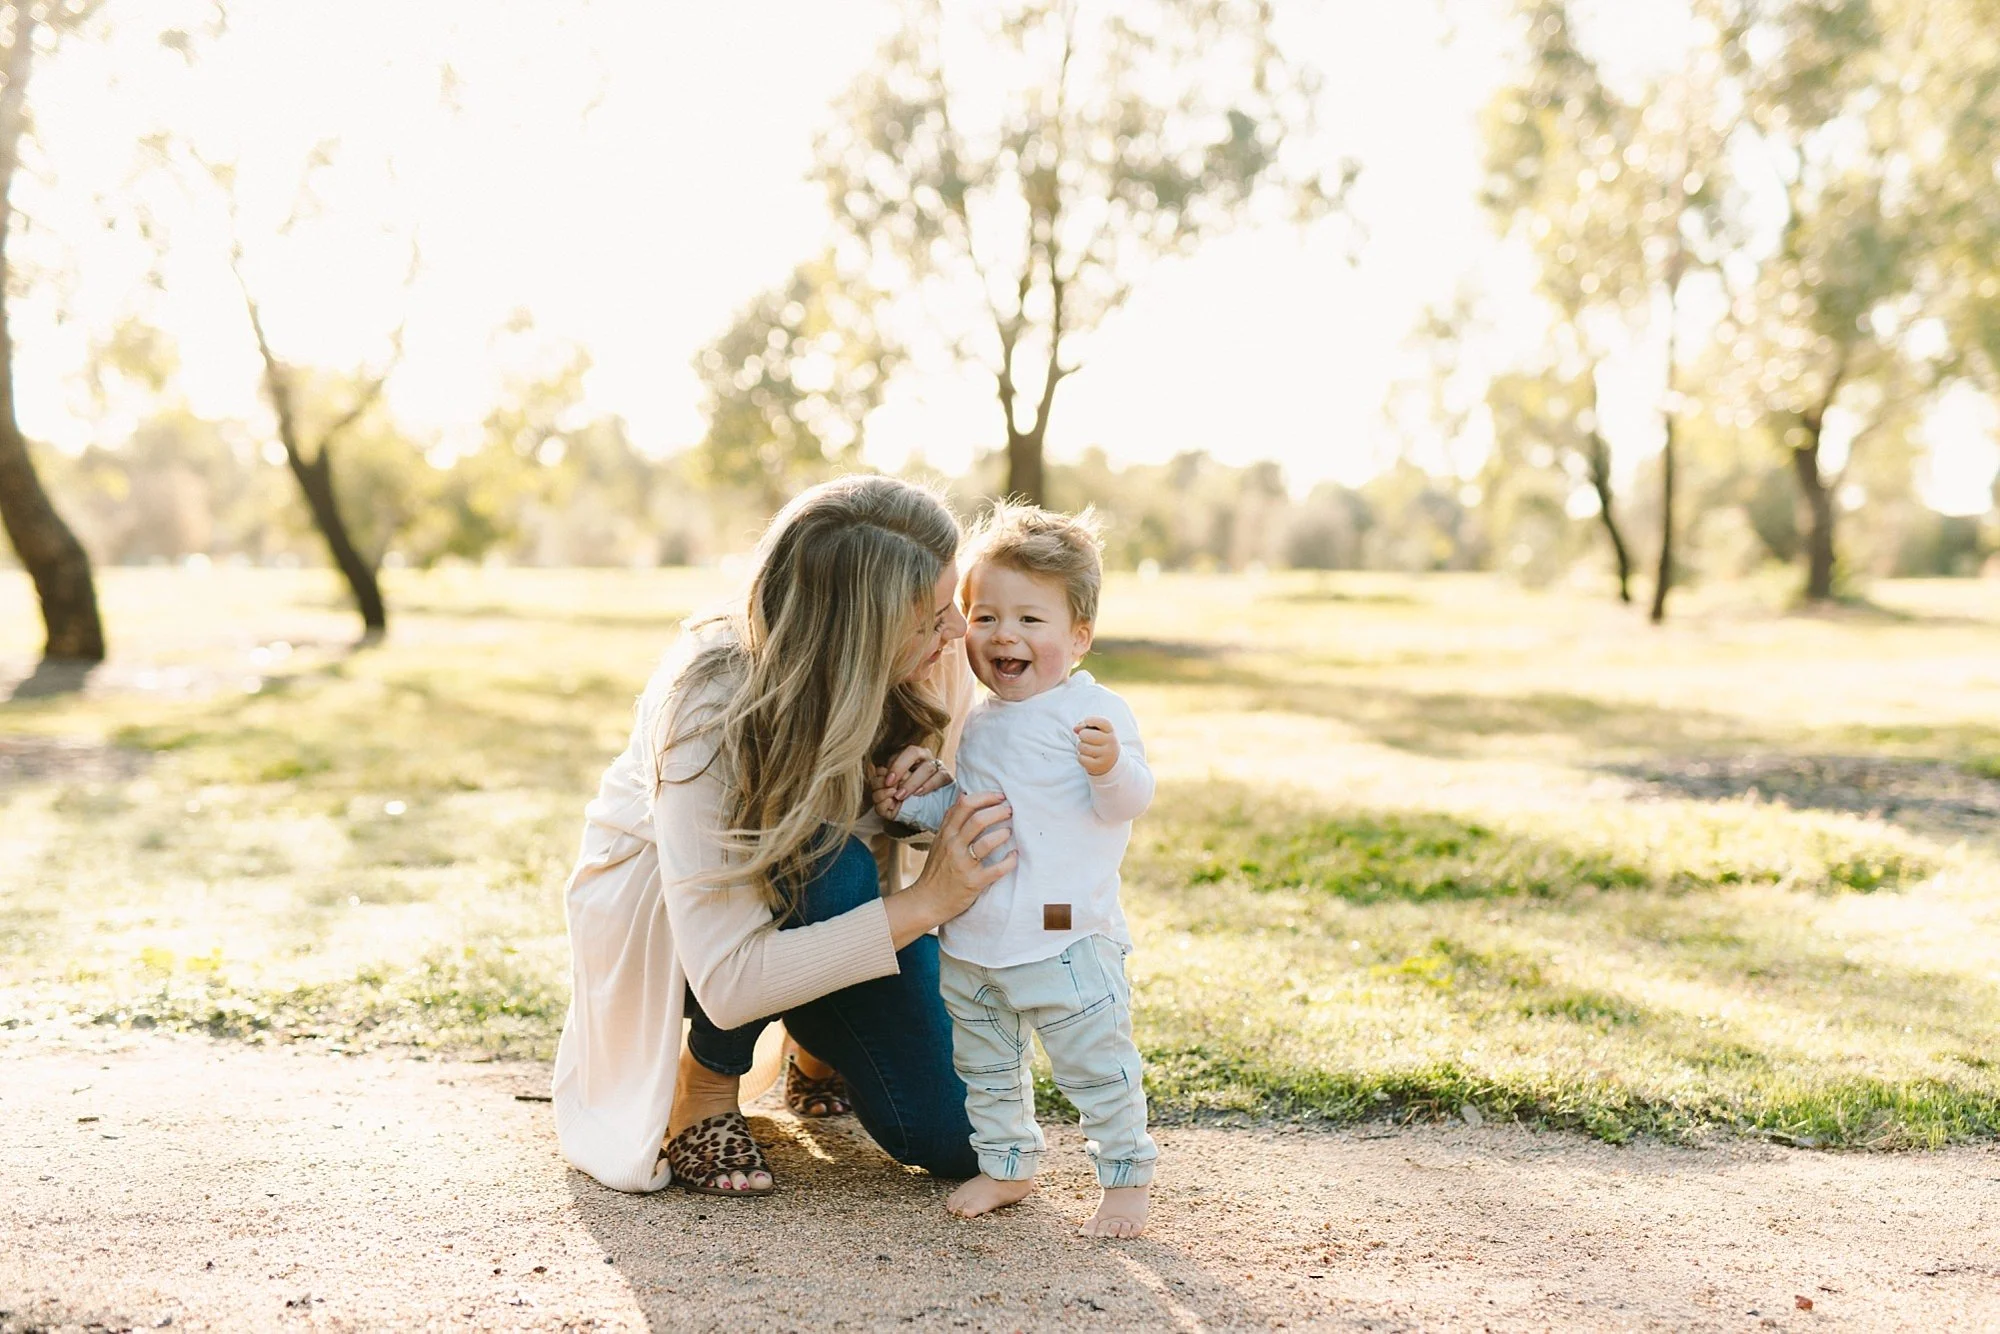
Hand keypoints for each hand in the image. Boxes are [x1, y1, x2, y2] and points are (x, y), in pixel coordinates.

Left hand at [872, 744, 951, 817]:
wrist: (928, 806)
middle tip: (891, 785)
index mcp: (911, 755)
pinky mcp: (947, 777)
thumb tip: (879, 777)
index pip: (901, 753)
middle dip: (900, 768)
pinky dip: (929, 785)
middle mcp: (925, 756)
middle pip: (913, 753)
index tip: (887, 781)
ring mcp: (937, 765)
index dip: (894, 765)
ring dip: (912, 782)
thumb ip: (887, 781)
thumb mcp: (895, 786)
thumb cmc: (909, 792)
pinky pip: (940, 777)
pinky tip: (918, 793)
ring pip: (927, 766)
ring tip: (901, 795)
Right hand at [885, 791, 1014, 948]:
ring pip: (987, 843)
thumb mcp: (939, 840)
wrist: (927, 900)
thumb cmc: (937, 869)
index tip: (1000, 797)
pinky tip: (1014, 856)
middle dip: (998, 812)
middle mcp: (953, 846)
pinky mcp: (973, 882)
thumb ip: (951, 820)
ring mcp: (963, 864)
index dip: (986, 797)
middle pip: (978, 820)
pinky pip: (996, 870)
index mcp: (947, 833)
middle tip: (1010, 811)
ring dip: (1003, 834)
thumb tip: (964, 795)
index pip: (965, 804)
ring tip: (1009, 832)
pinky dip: (1009, 861)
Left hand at [1074, 717, 1119, 776]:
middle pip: (1085, 735)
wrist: (1111, 761)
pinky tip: (1087, 757)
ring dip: (1080, 747)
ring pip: (1082, 747)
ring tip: (1086, 748)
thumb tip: (1075, 729)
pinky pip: (1081, 758)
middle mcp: (1111, 742)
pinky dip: (1081, 757)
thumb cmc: (1100, 741)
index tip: (1087, 721)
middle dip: (1081, 735)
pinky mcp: (1099, 765)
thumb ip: (1085, 725)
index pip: (1103, 722)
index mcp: (1110, 731)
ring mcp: (1106, 755)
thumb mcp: (1097, 731)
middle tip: (1085, 738)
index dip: (1092, 720)